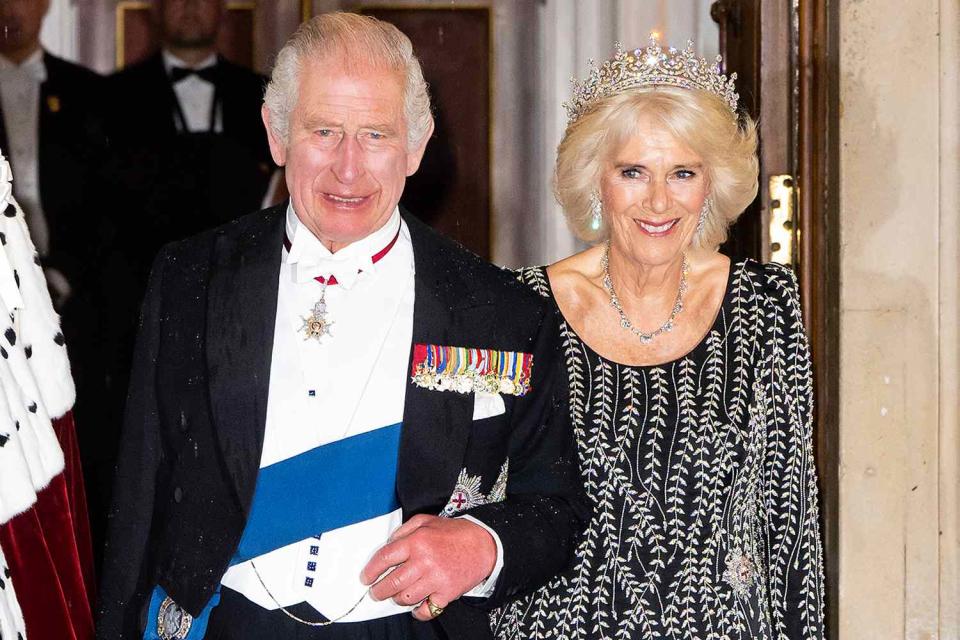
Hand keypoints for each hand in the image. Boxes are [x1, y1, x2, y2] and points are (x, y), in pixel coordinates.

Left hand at [360, 515, 496, 620]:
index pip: (384, 558)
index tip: (366, 577)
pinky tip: (416, 606)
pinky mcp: (446, 594)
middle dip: (379, 591)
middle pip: (392, 583)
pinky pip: (425, 610)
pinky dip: (417, 612)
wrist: (484, 545)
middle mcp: (424, 561)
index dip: (371, 570)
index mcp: (417, 541)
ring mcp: (436, 579)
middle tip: (376, 592)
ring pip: (405, 598)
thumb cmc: (455, 533)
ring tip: (398, 595)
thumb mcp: (427, 521)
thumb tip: (387, 544)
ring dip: (398, 599)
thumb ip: (404, 530)